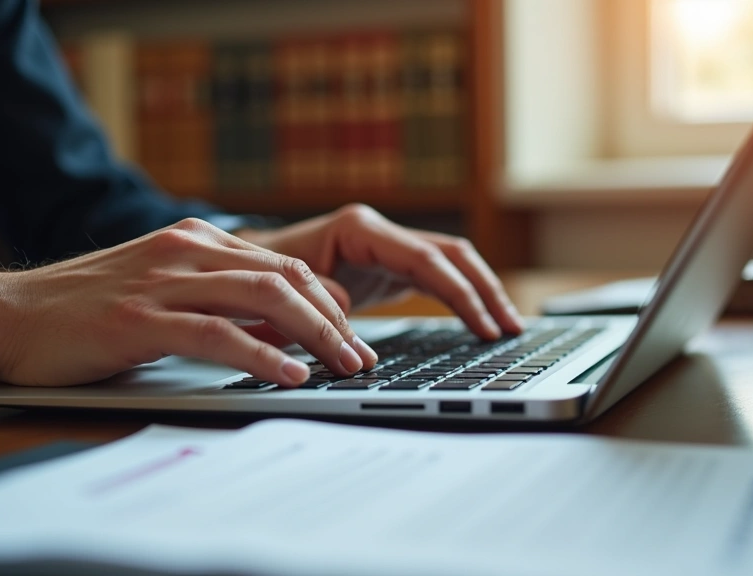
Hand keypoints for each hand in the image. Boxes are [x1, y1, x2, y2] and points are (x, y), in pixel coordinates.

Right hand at [0, 218, 377, 387]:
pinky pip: (216, 334)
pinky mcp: (138, 319)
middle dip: (334, 320)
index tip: (354, 334)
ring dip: (315, 335)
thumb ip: (226, 306)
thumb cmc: (91, 309)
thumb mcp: (169, 295)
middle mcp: (187, 251)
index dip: (328, 300)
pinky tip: (290, 375)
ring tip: (345, 366)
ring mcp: (163, 281)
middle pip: (286, 277)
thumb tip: (287, 332)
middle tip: (362, 357)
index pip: (285, 265)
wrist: (8, 313)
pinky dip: (262, 355)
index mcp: (198, 241)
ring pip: (263, 297)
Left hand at [236, 204, 524, 338]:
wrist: (242, 270)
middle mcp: (378, 231)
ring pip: (451, 262)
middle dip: (485, 290)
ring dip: (482, 292)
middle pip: (451, 254)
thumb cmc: (259, 280)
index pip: (425, 259)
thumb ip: (321, 306)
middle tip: (510, 329)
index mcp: (358, 229)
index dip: (460, 294)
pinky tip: (480, 321)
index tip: (484, 326)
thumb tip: (350, 330)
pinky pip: (437, 276)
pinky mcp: (388, 265)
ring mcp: (387, 246)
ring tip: (510, 327)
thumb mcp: (285, 294)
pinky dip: (462, 297)